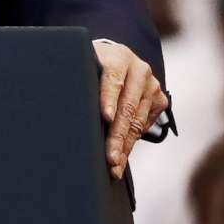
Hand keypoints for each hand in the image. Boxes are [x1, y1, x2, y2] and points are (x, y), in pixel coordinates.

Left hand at [93, 39, 163, 174]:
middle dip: (118, 135)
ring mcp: (152, 85)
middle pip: (127, 106)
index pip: (112, 79)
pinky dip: (134, 141)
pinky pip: (146, 124)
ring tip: (115, 166)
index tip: (106, 117)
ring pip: (137, 120)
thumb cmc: (92, 69)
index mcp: (118, 57)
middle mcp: (139, 69)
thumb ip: (80, 83)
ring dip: (126, 145)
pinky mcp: (159, 99)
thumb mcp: (85, 68)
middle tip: (110, 158)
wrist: (115, 61)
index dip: (108, 99)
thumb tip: (63, 108)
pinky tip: (123, 155)